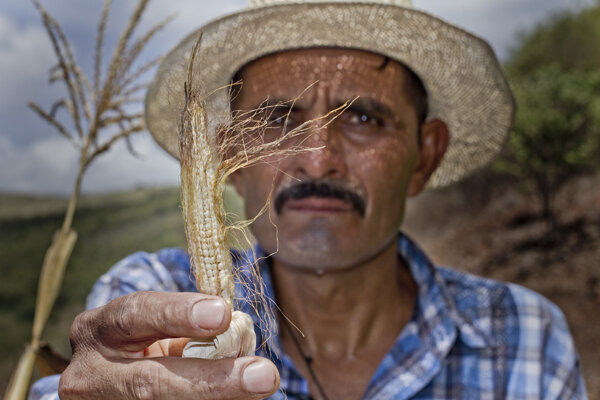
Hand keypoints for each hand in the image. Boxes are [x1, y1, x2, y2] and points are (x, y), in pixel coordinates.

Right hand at [59, 291, 279, 398]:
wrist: (105, 385)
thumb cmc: (140, 344)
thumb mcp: (150, 328)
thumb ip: (186, 327)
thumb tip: (240, 334)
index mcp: (98, 330)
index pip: (135, 315)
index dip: (178, 314)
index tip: (223, 314)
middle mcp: (90, 374)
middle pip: (151, 383)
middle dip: (212, 381)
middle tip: (263, 376)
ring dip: (217, 399)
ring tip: (258, 390)